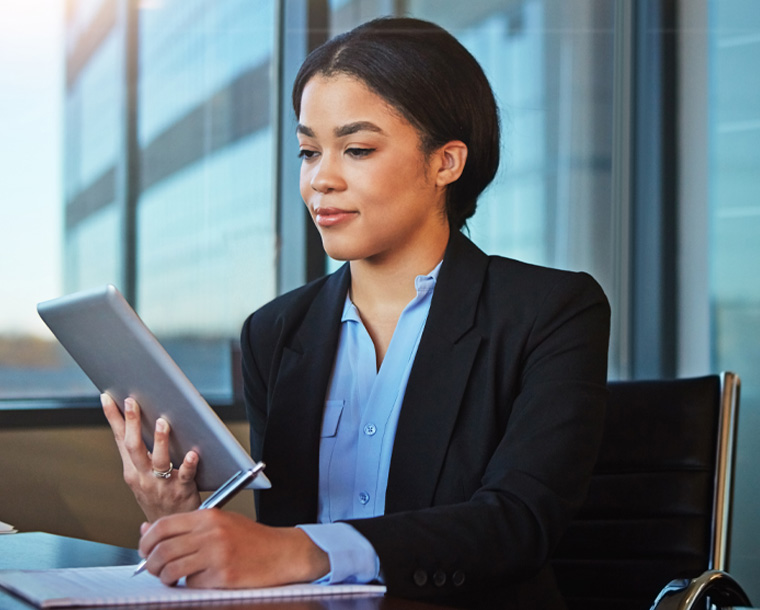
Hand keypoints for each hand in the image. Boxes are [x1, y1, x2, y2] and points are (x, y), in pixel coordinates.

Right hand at [101, 394, 200, 520]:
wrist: (167, 529)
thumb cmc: (157, 497)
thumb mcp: (140, 476)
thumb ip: (140, 452)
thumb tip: (141, 418)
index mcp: (132, 470)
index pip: (120, 439)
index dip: (113, 418)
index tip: (107, 397)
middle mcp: (143, 476)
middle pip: (133, 447)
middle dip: (132, 423)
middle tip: (132, 401)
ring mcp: (161, 484)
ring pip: (159, 460)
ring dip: (159, 441)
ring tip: (162, 423)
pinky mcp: (181, 490)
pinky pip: (185, 475)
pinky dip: (189, 464)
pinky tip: (194, 453)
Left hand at [138, 510, 329, 587]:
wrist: (282, 553)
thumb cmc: (252, 539)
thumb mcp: (220, 522)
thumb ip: (186, 526)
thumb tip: (148, 529)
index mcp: (209, 516)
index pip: (163, 526)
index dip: (146, 540)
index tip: (144, 550)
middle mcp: (211, 533)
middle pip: (162, 549)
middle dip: (150, 563)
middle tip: (153, 568)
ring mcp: (217, 555)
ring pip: (171, 569)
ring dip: (165, 578)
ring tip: (171, 578)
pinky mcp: (223, 576)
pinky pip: (191, 584)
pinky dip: (189, 585)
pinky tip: (199, 580)